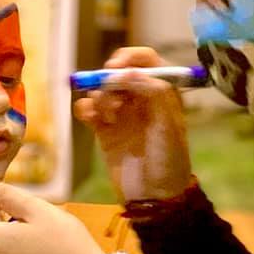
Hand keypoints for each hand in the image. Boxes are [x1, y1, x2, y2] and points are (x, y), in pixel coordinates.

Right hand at [74, 46, 191, 201]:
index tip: (116, 68)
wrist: (154, 196)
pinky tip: (90, 118)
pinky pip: (88, 109)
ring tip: (108, 117)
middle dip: (109, 79)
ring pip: (101, 90)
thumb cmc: (169, 159)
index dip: (129, 58)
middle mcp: (141, 98)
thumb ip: (153, 92)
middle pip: (118, 72)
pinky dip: (85, 109)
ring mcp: (121, 114)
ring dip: (100, 97)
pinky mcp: (103, 130)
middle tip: (109, 94)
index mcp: (163, 91)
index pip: (145, 60)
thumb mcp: (168, 124)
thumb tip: (127, 72)